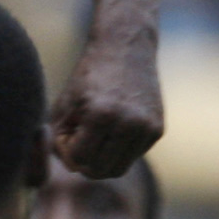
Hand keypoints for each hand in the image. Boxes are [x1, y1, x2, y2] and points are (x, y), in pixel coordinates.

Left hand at [52, 33, 162, 176]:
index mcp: (100, 114)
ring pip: (119, 168)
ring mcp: (146, 128)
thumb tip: (69, 167)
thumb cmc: (89, 75)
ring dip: (102, 160)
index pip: (80, 159)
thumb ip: (60, 135)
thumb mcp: (66, 101)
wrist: (125, 48)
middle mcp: (127, 123)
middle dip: (84, 162)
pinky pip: (133, 155)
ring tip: (91, 138)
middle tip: (77, 142)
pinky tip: (110, 130)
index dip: (67, 153)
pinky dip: (118, 150)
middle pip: (101, 170)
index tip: (65, 136)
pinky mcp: (157, 129)